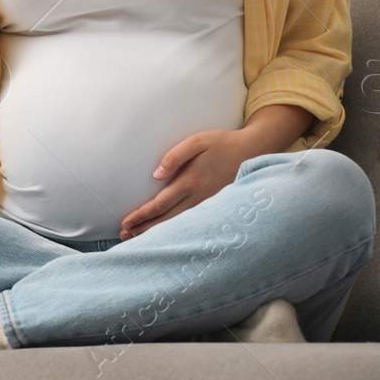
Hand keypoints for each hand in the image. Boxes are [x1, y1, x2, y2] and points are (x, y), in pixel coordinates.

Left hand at [118, 128, 260, 238]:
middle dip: (144, 229)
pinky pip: (192, 223)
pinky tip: (167, 234)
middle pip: (166, 220)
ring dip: (158, 232)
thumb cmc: (223, 143)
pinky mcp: (216, 206)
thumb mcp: (197, 141)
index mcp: (190, 182)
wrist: (255, 151)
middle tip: (124, 235)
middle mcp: (199, 198)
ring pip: (179, 224)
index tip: (125, 222)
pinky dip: (176, 230)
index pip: (160, 205)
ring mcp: (208, 205)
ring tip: (138, 238)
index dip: (141, 215)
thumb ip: (174, 156)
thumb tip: (156, 174)